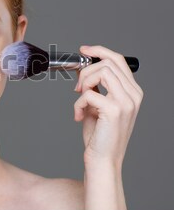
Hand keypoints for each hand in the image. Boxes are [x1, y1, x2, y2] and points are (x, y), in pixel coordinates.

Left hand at [73, 45, 143, 167]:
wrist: (103, 159)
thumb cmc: (99, 133)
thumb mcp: (97, 103)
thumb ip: (95, 86)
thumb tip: (83, 68)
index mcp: (132, 91)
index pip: (118, 60)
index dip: (99, 50)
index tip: (83, 50)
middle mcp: (133, 94)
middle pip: (107, 63)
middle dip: (86, 71)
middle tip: (77, 88)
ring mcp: (126, 102)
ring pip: (101, 72)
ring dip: (84, 84)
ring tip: (79, 99)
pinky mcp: (114, 110)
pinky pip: (89, 94)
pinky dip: (78, 103)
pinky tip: (78, 116)